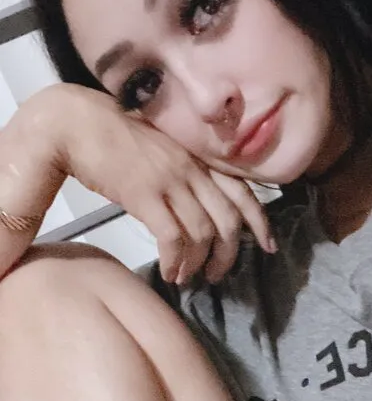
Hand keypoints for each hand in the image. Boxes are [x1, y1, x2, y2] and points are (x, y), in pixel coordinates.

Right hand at [39, 83, 273, 284]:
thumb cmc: (114, 139)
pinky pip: (172, 238)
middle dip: (228, 255)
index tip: (268, 245)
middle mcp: (190, 168)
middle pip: (227, 220)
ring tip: (187, 277)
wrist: (75, 124)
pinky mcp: (144, 195)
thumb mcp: (162, 152)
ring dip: (198, 263)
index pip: (242, 192)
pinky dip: (175, 261)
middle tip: (218, 275)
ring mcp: (169, 180)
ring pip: (202, 233)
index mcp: (198, 158)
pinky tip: (169, 272)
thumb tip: (199, 208)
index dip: (260, 222)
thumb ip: (185, 173)